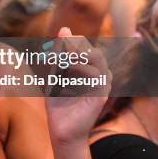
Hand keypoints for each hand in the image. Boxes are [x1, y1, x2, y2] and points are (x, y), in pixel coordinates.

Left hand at [45, 28, 110, 146]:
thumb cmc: (59, 103)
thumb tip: (64, 29)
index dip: (73, 41)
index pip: (86, 47)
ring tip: (61, 56)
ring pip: (97, 59)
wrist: (61, 130)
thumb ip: (59, 55)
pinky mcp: (100, 96)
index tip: (58, 38)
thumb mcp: (55, 75)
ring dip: (78, 53)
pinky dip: (81, 68)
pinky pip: (96, 75)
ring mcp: (102, 85)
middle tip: (60, 44)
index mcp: (89, 70)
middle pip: (93, 51)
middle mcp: (99, 76)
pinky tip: (67, 68)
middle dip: (76, 45)